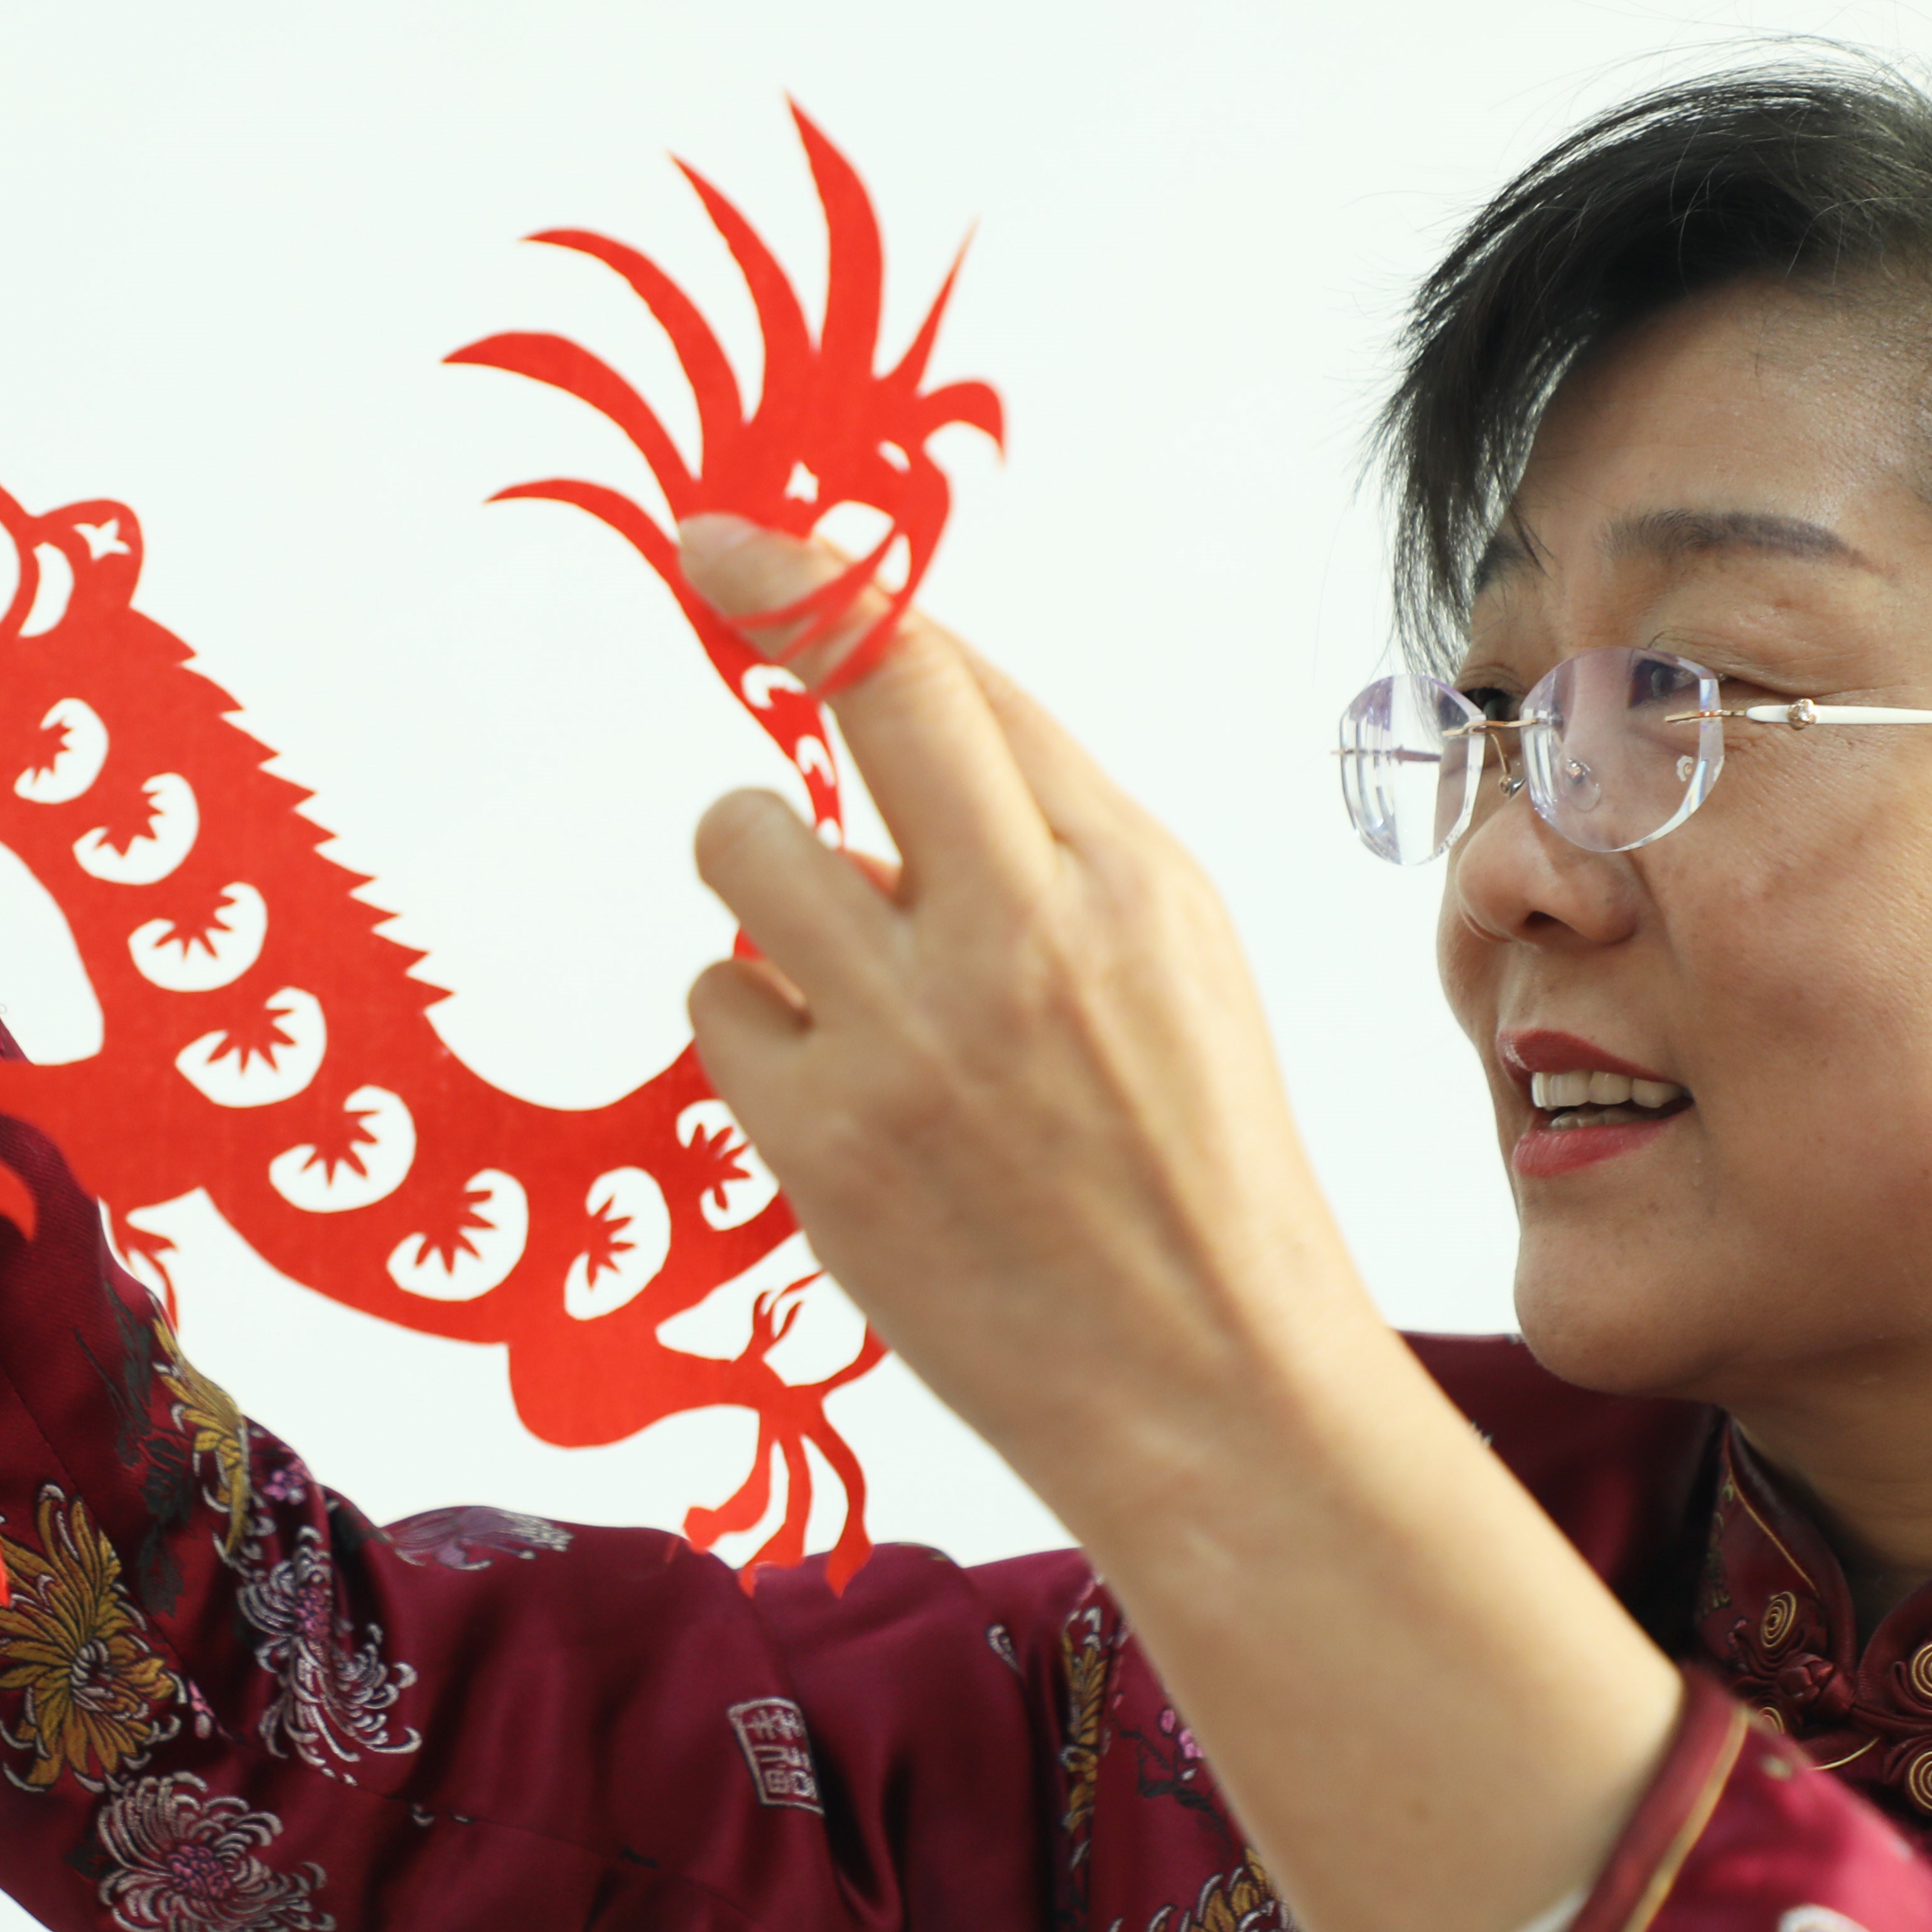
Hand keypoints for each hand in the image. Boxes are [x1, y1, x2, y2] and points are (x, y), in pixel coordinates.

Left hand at [675, 512, 1683, 1931]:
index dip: (814, 584)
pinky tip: (841, 1086)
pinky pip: (716, 1003)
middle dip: (769, 646)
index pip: (938, 670)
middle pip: (837, 716)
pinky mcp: (822, 1146)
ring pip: (741, 850)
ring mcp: (909, 1040)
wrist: (1215, 1388)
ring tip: (844, 965)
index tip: (727, 543)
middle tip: (744, 656)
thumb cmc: (1198, 1160)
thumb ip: (1048, 823)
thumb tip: (896, 701)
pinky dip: (759, 1028)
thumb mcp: (1175, 951)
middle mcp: (1017, 933)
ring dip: (767, 885)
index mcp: (1126, 872)